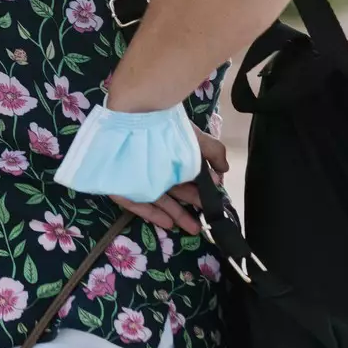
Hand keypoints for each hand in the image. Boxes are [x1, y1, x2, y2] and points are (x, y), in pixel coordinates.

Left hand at [109, 124, 226, 235]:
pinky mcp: (123, 187)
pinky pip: (138, 204)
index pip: (189, 178)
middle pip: (176, 190)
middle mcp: (157, 168)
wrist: (135, 118)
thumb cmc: (168, 127)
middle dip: (193, 205)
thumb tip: (224, 170)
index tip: (214, 201)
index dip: (202, 190)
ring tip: (194, 228)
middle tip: (207, 219)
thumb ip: (214, 153)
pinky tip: (169, 224)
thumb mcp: (197, 139)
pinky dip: (154, 214)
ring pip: (160, 200)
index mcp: (173, 157)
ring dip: (177, 214)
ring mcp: (138, 178)